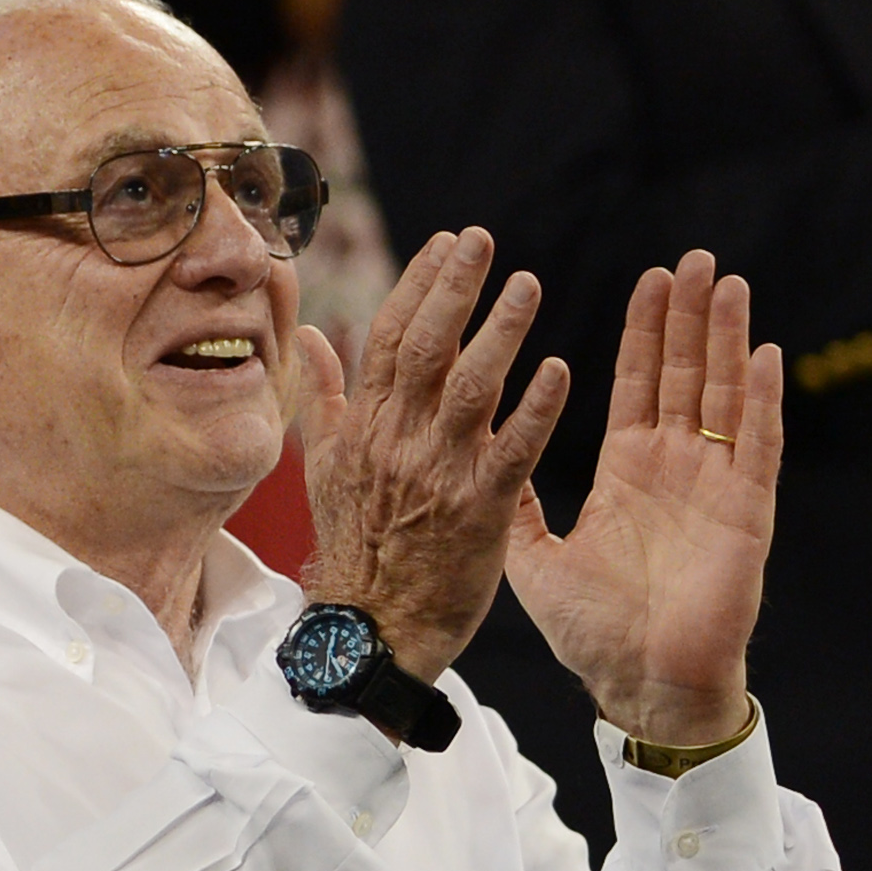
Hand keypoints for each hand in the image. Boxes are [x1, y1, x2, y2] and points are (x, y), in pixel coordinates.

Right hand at [296, 227, 570, 681]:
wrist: (370, 629)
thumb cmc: (353, 548)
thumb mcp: (322, 468)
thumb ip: (324, 396)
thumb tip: (311, 332)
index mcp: (363, 428)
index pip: (388, 338)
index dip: (418, 284)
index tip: (447, 242)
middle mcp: (397, 442)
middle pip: (426, 348)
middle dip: (456, 289)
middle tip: (486, 241)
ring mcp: (438, 475)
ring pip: (470, 387)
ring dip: (501, 331)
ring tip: (529, 285)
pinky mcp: (478, 511)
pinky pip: (513, 450)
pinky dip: (537, 409)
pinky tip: (560, 369)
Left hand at [503, 251, 778, 746]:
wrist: (639, 684)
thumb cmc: (594, 632)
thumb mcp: (535, 558)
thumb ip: (514, 506)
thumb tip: (483, 459)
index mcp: (628, 473)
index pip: (638, 387)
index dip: (644, 334)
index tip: (647, 281)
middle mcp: (674, 470)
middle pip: (683, 376)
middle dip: (686, 318)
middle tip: (691, 259)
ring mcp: (713, 486)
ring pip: (722, 397)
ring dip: (725, 340)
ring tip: (725, 282)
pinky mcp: (742, 514)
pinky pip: (754, 448)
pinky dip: (759, 402)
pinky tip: (761, 354)